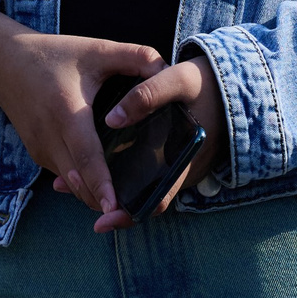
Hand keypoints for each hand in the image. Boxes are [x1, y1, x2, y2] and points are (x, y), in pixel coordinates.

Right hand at [0, 0, 163, 221]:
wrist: (4, 63)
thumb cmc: (55, 55)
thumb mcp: (98, 49)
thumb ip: (137, 57)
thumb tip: (167, 69)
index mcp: (66, 112)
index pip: (86, 156)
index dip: (102, 184)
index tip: (117, 207)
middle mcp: (49, 137)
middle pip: (79, 181)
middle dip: (105, 201)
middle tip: (135, 213)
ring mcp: (40, 149)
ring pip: (72, 183)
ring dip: (95, 195)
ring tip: (128, 202)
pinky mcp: (37, 154)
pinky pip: (65, 175)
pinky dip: (84, 183)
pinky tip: (107, 183)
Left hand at [77, 54, 228, 231]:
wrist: (231, 83)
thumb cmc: (207, 83)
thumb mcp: (180, 79)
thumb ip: (148, 95)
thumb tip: (113, 119)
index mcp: (186, 160)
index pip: (157, 199)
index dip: (128, 212)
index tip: (102, 218)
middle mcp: (180, 171)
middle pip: (138, 197)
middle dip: (103, 198)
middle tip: (65, 188)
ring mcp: (173, 165)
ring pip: (135, 185)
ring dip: (103, 184)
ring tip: (66, 176)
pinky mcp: (166, 157)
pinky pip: (139, 172)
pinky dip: (113, 170)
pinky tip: (87, 159)